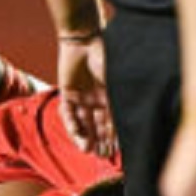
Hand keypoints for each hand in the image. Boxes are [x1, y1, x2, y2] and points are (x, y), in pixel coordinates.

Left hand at [57, 40, 116, 158]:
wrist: (83, 39)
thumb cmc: (104, 56)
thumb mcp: (116, 81)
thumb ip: (119, 100)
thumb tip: (129, 122)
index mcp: (111, 95)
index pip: (113, 121)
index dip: (114, 137)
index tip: (116, 151)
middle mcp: (96, 98)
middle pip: (98, 125)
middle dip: (100, 141)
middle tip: (102, 156)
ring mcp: (82, 97)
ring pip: (83, 123)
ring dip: (86, 137)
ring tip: (88, 151)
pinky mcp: (67, 93)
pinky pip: (68, 114)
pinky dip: (72, 125)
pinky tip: (77, 136)